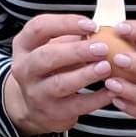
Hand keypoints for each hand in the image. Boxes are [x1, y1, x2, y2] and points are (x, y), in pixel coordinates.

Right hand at [2, 14, 115, 135]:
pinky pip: (77, 105)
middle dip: (76, 51)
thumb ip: (70, 38)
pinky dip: (96, 99)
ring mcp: (37, 93)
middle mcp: (25, 69)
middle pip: (47, 56)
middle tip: (102, 48)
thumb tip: (102, 27)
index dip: (65, 23)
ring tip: (106, 67)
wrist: (36, 108)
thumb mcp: (53, 49)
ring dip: (85, 74)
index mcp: (23, 45)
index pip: (39, 27)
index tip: (91, 25)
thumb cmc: (51, 70)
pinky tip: (112, 91)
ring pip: (60, 83)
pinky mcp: (53, 113)